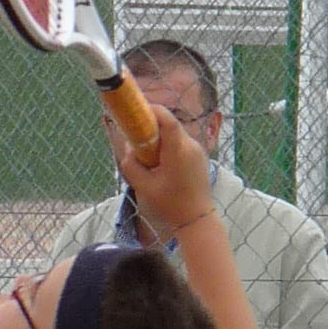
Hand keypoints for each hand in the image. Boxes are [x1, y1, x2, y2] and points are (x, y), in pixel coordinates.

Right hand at [108, 97, 215, 238]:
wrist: (197, 218)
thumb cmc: (171, 204)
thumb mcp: (143, 186)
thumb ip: (131, 164)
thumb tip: (128, 148)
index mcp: (178, 150)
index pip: (166, 119)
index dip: (151, 110)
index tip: (136, 111)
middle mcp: (190, 145)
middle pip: (169, 124)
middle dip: (151, 126)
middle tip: (135, 135)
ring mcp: (197, 149)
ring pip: (174, 133)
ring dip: (160, 137)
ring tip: (148, 157)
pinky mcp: (199, 155)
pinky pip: (181, 143)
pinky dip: (168, 146)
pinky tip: (161, 163)